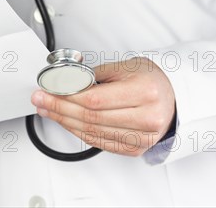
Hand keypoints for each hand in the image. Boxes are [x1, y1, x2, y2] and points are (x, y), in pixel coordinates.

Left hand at [31, 57, 175, 155]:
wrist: (175, 98)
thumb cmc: (151, 80)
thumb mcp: (126, 67)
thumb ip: (94, 74)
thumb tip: (64, 81)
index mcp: (145, 92)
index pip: (94, 100)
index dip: (66, 97)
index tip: (47, 90)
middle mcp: (146, 117)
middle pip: (90, 117)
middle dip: (59, 108)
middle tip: (41, 100)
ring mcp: (142, 137)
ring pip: (91, 132)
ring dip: (64, 121)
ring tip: (48, 110)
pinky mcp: (135, 148)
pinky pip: (99, 142)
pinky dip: (78, 132)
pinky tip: (65, 122)